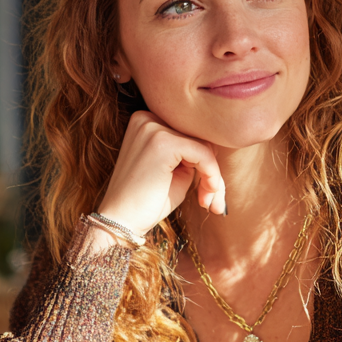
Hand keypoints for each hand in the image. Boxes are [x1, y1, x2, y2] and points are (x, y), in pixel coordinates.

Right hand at [97, 111, 225, 237]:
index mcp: (146, 120)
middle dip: (211, 170)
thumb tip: (221, 145)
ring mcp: (153, 128)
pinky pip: (203, 153)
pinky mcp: (162, 143)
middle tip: (212, 200)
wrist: (120, 223)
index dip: (205, 162)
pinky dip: (211, 175)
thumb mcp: (175, 170)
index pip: (189, 133)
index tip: (209, 191)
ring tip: (209, 202)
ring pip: (204, 145)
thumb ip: (193, 153)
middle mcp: (147, 118)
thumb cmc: (147, 201)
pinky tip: (207, 195)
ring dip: (213, 176)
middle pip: (198, 137)